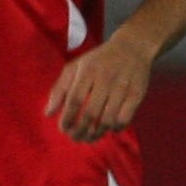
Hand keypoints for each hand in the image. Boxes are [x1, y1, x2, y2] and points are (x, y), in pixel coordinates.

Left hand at [45, 28, 156, 143]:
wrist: (133, 47)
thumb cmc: (99, 60)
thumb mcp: (76, 67)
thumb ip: (60, 89)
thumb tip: (48, 113)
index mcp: (87, 71)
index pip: (74, 100)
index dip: (68, 118)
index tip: (64, 129)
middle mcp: (105, 79)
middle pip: (91, 113)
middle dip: (81, 130)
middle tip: (75, 138)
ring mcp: (122, 87)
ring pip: (108, 119)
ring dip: (97, 133)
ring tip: (90, 138)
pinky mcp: (137, 94)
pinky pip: (125, 118)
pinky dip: (116, 128)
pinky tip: (110, 129)